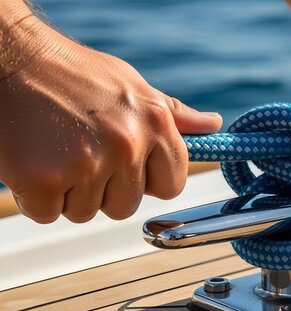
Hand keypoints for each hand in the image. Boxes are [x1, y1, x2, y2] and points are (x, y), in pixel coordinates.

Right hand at [0, 16, 221, 222]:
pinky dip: (37, 197)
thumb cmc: (73, 73)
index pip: (171, 185)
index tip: (127, 167)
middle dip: (103, 188)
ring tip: (57, 149)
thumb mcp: (133, 86)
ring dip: (69, 192)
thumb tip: (213, 125)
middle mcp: (127, 144)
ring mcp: (86, 164)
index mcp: (155, 123)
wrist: (10, 59)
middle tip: (80, 151)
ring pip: (86, 212)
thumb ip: (174, 114)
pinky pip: (48, 214)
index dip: (147, 181)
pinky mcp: (43, 180)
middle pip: (126, 206)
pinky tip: (33, 160)